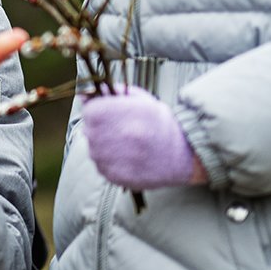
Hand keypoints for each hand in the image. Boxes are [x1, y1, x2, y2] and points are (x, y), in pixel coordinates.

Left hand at [81, 85, 203, 189]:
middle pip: (89, 129)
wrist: (183, 153)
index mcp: (106, 113)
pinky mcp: (112, 176)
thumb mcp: (139, 98)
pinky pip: (102, 166)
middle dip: (103, 128)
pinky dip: (112, 162)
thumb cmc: (160, 123)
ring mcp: (105, 158)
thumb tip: (87, 93)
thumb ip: (112, 93)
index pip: (88, 109)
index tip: (112, 113)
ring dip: (106, 146)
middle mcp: (102, 136)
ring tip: (130, 144)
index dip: (100, 109)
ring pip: (94, 149)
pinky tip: (130, 157)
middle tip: (125, 129)